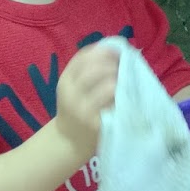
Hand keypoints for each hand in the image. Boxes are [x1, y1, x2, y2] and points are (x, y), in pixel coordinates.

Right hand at [54, 42, 119, 162]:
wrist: (69, 140)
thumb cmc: (76, 109)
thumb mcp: (74, 88)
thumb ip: (87, 70)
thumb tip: (114, 50)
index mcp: (65, 81)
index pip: (83, 57)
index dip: (103, 51)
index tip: (117, 52)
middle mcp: (70, 94)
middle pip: (95, 69)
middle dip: (114, 65)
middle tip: (123, 68)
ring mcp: (82, 110)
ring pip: (108, 85)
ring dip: (120, 81)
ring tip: (125, 83)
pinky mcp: (95, 124)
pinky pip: (115, 105)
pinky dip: (123, 99)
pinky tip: (125, 99)